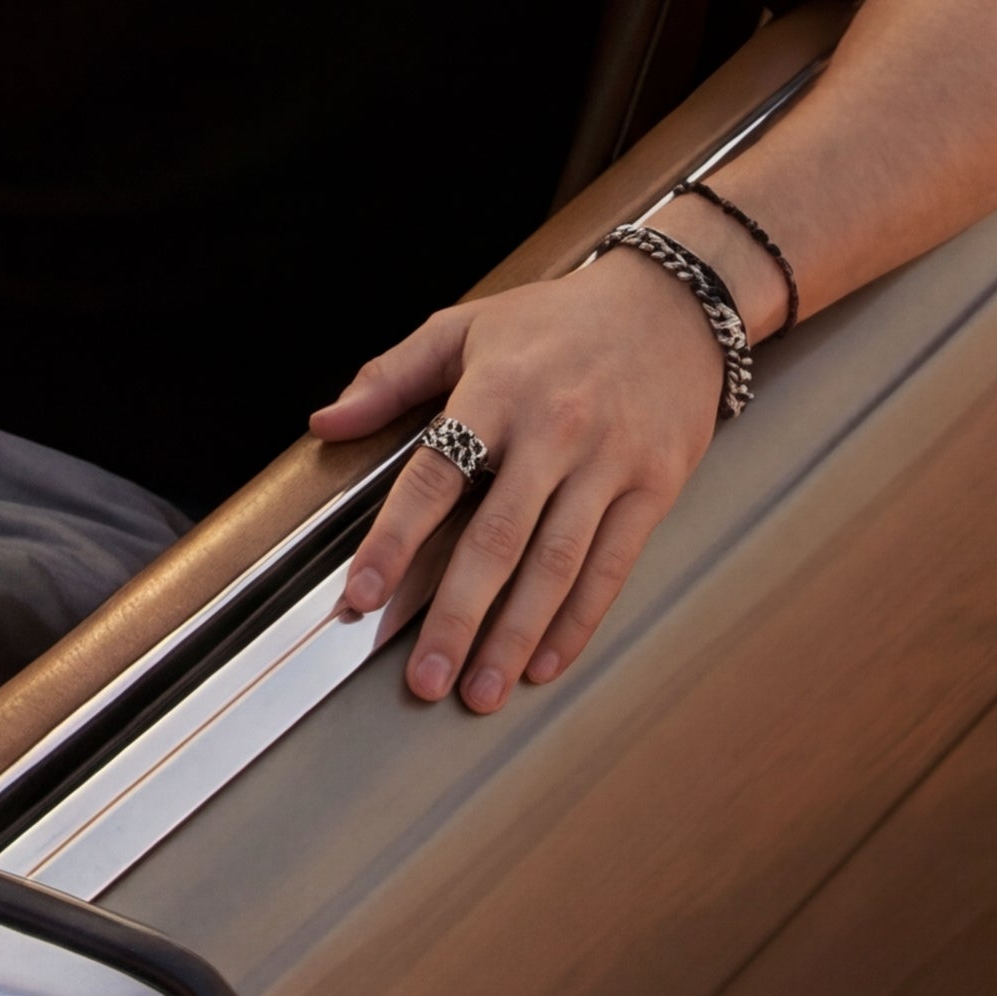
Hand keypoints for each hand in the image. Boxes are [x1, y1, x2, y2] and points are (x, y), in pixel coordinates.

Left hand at [313, 255, 730, 714]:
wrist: (671, 305)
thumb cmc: (557, 320)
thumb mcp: (466, 326)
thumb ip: (391, 376)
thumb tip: (325, 421)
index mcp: (497, 389)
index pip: (434, 474)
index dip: (394, 540)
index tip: (361, 595)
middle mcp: (553, 430)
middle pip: (497, 538)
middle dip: (457, 616)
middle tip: (424, 679)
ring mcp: (607, 463)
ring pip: (555, 565)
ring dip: (515, 636)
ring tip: (481, 690)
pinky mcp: (652, 489)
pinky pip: (610, 567)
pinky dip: (577, 621)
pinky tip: (546, 661)